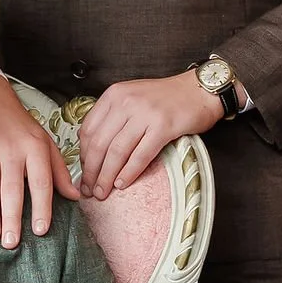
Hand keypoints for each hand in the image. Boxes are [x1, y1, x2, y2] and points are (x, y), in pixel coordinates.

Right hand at [0, 72, 75, 248]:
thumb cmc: (20, 127)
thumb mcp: (45, 143)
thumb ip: (59, 172)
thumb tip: (75, 197)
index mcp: (34, 147)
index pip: (40, 181)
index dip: (41, 207)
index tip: (40, 230)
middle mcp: (11, 148)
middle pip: (12, 187)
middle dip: (12, 216)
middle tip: (11, 243)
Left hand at [77, 68, 222, 197]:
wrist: (199, 91)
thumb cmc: (167, 98)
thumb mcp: (132, 98)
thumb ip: (112, 116)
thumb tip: (91, 147)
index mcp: (114, 95)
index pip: (89, 130)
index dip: (82, 156)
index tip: (83, 172)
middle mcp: (126, 102)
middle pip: (99, 143)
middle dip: (91, 171)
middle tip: (89, 189)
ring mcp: (145, 114)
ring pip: (117, 152)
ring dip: (107, 176)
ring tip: (103, 192)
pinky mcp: (163, 127)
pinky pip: (140, 155)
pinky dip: (129, 173)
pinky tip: (122, 184)